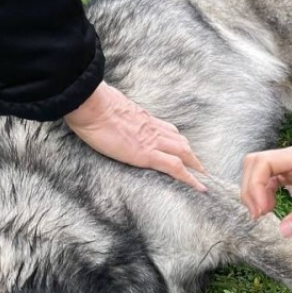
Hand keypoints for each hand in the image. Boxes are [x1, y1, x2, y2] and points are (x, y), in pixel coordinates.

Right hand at [64, 81, 206, 190]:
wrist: (90, 105)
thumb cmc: (91, 106)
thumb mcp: (106, 109)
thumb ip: (112, 115)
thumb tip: (103, 118)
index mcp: (142, 118)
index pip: (167, 130)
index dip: (177, 141)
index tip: (182, 150)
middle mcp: (152, 129)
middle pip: (180, 142)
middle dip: (192, 156)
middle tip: (200, 170)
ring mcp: (151, 141)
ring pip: (184, 152)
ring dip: (195, 166)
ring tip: (202, 179)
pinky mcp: (146, 154)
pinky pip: (174, 166)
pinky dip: (189, 178)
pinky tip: (199, 187)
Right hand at [240, 135, 291, 236]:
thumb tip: (283, 232)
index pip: (261, 163)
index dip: (254, 187)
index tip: (262, 211)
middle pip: (254, 165)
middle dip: (250, 190)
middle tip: (260, 215)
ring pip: (260, 172)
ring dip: (256, 192)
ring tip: (266, 214)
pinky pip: (272, 179)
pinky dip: (266, 193)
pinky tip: (273, 208)